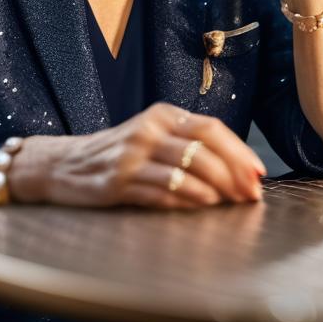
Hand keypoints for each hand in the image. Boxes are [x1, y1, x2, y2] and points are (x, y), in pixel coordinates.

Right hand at [4, 102, 265, 208]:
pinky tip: (202, 207)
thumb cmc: (120, 154)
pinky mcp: (117, 181)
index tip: (258, 174)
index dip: (239, 151)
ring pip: (185, 168)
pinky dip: (186, 199)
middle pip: (203, 147)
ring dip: (215, 188)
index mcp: (162, 115)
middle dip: (234, 173)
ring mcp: (132, 154)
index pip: (211, 128)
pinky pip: (160, 190)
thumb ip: (188, 146)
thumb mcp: (153, 137)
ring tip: (231, 203)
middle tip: (251, 195)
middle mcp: (149, 129)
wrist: (64, 164)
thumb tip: (238, 171)